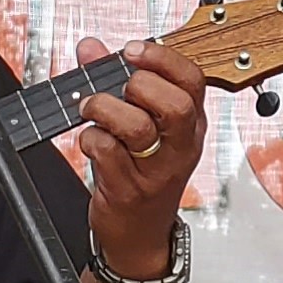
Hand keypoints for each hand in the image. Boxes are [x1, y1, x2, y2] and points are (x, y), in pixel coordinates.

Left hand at [71, 36, 206, 276]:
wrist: (140, 234)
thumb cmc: (142, 174)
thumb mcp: (140, 126)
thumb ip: (113, 80)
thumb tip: (90, 47)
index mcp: (190, 125)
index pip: (192, 81)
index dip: (162, 58)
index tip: (132, 49)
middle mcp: (180, 147)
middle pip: (175, 104)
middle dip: (139, 84)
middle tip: (114, 86)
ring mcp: (157, 171)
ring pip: (138, 127)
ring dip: (104, 108)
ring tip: (91, 108)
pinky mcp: (130, 190)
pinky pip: (109, 153)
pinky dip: (91, 138)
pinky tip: (90, 141)